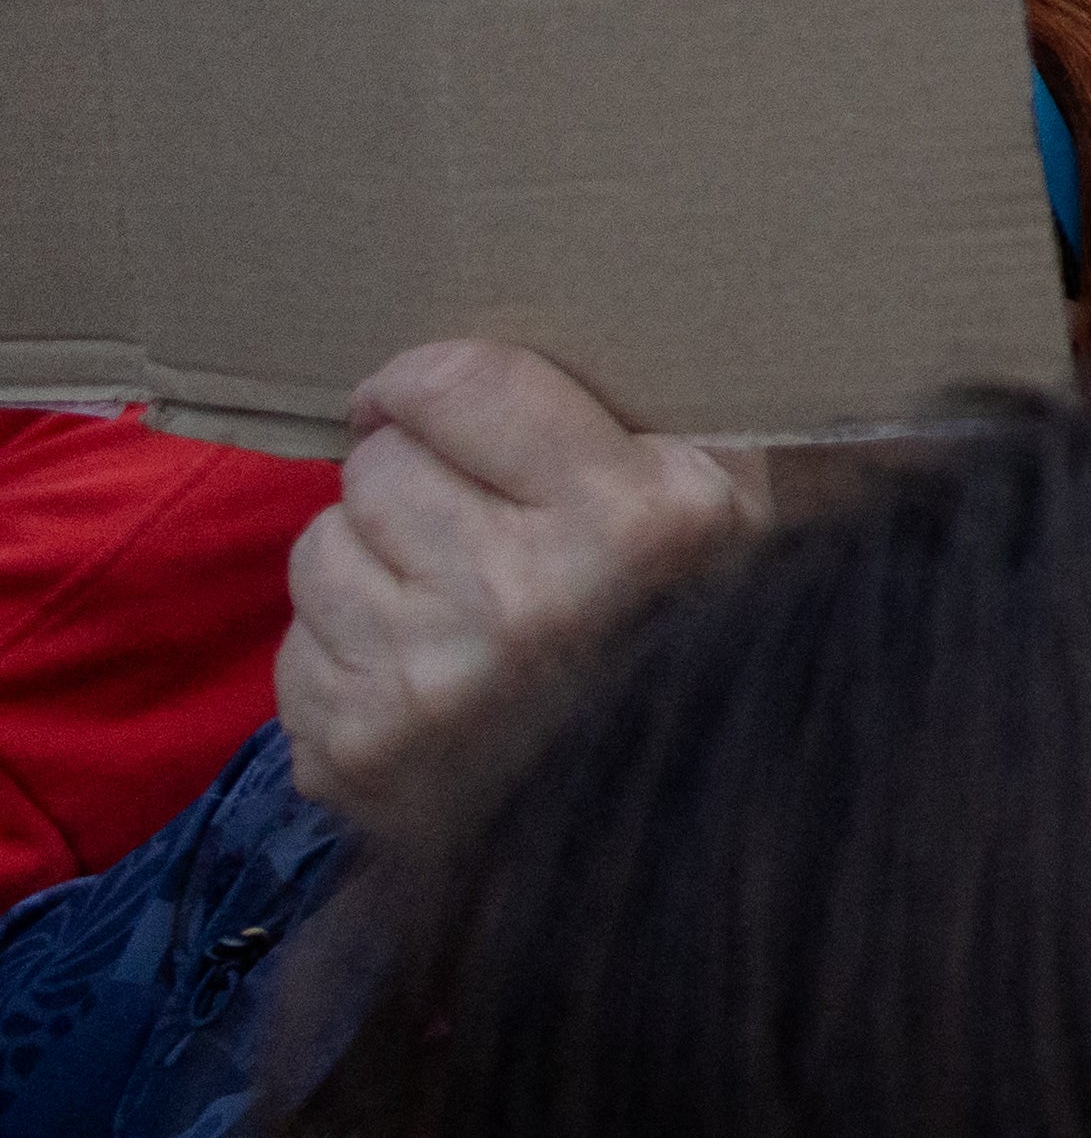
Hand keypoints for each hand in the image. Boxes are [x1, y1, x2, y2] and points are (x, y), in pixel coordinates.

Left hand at [283, 338, 766, 832]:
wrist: (689, 836)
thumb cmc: (713, 634)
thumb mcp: (745, 504)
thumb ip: (676, 411)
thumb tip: (583, 301)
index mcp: (634, 522)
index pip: (461, 384)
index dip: (429, 382)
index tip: (428, 399)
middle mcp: (523, 601)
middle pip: (379, 466)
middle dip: (413, 479)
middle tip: (466, 516)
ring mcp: (429, 689)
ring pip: (320, 551)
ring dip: (370, 562)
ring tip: (444, 597)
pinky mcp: (357, 761)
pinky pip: (298, 653)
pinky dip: (348, 653)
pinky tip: (421, 672)